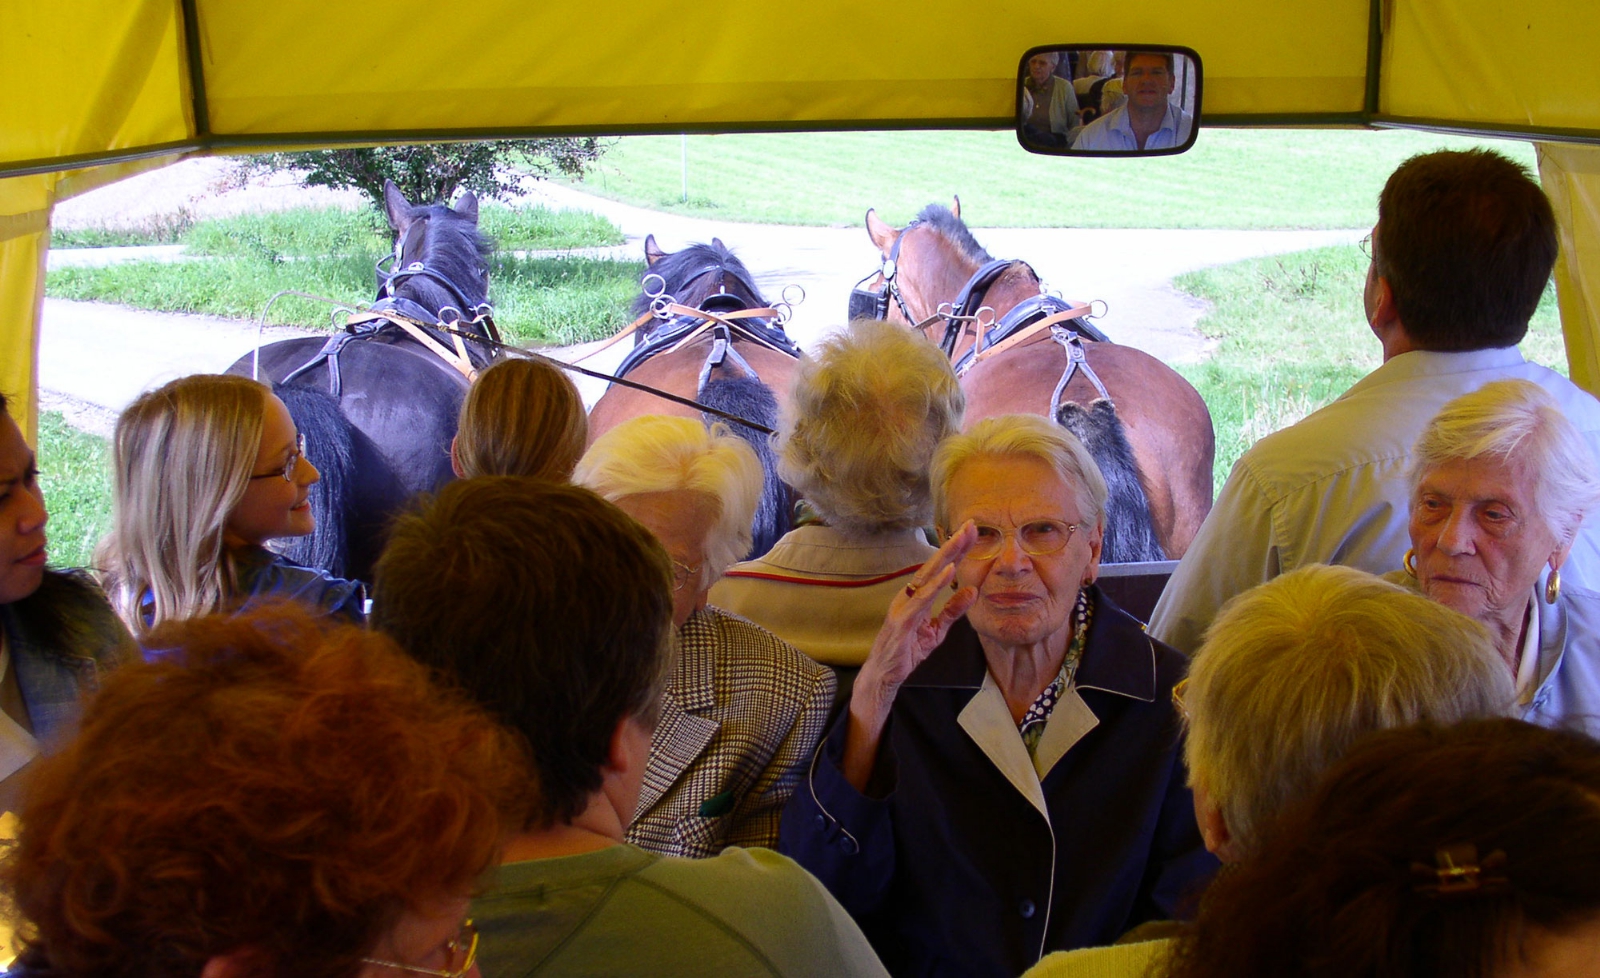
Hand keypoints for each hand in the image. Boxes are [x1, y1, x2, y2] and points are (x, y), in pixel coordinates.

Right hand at [861, 520, 978, 699]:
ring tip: (962, 539)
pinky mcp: (903, 620)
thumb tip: (972, 591)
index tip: (971, 532)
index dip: (956, 550)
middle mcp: (909, 595)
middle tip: (970, 524)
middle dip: (953, 544)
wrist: (884, 674)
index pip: (940, 568)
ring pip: (928, 575)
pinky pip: (922, 599)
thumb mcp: (936, 630)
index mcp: (917, 596)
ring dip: (947, 556)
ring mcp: (904, 605)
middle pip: (934, 564)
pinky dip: (936, 584)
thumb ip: (953, 610)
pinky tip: (950, 571)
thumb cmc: (906, 650)